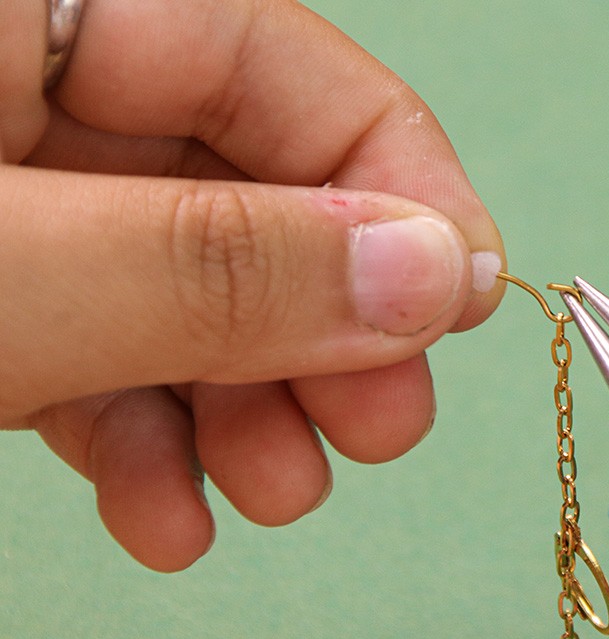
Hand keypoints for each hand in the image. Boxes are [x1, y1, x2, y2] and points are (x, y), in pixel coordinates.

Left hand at [0, 0, 503, 571]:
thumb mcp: (14, 273)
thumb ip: (217, 265)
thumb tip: (423, 272)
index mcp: (36, 9)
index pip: (287, 70)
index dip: (400, 186)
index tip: (458, 303)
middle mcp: (30, 89)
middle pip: (252, 192)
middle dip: (323, 328)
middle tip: (379, 422)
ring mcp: (12, 195)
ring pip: (187, 287)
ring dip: (248, 407)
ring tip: (275, 490)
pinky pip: (99, 345)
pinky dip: (147, 437)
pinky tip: (169, 511)